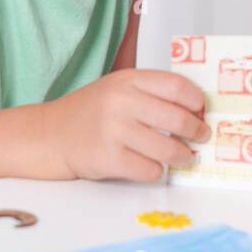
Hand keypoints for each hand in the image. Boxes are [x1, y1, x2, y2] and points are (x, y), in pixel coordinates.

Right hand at [45, 69, 210, 182]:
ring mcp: (114, 131)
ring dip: (182, 155)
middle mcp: (121, 102)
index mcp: (128, 80)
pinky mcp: (108, 159)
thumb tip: (195, 110)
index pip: (176, 86)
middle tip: (201, 136)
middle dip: (196, 131)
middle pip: (177, 118)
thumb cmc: (89, 113)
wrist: (49, 135)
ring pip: (167, 148)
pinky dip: (157, 171)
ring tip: (184, 156)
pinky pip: (149, 170)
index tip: (203, 110)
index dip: (197, 101)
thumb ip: (150, 94)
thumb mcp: (117, 89)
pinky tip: (154, 166)